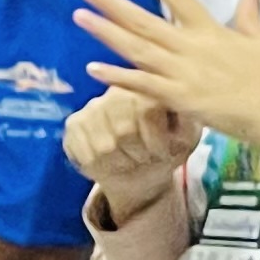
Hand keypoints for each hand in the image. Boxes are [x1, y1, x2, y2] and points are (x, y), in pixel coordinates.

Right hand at [63, 82, 198, 201]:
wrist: (141, 172)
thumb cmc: (168, 148)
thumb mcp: (186, 136)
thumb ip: (185, 121)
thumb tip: (177, 108)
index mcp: (147, 87)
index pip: (147, 109)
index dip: (155, 140)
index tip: (163, 153)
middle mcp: (116, 91)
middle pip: (124, 129)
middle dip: (139, 153)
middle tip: (146, 159)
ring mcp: (91, 107)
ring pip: (105, 146)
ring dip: (123, 163)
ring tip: (131, 161)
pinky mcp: (74, 125)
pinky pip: (87, 154)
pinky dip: (104, 167)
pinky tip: (112, 164)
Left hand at [76, 0, 259, 153]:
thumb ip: (249, 14)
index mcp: (211, 31)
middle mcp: (192, 47)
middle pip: (145, 20)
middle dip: (112, 2)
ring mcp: (183, 73)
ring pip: (137, 49)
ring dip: (107, 32)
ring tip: (80, 16)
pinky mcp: (180, 98)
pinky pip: (142, 85)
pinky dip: (118, 76)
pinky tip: (93, 67)